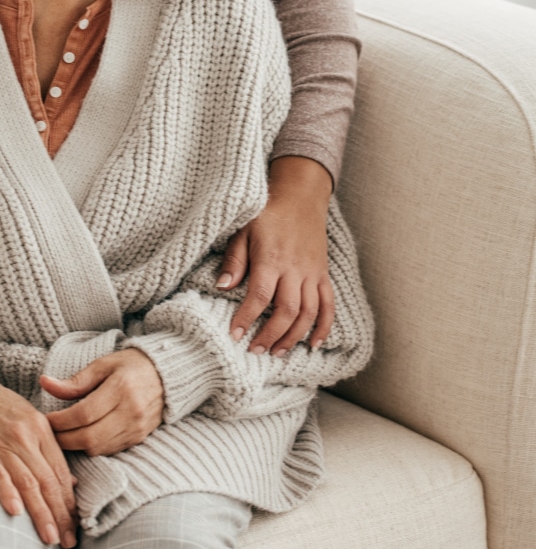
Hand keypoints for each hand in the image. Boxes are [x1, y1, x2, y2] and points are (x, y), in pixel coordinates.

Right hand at [0, 380, 76, 548]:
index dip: (69, 501)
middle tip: (68, 539)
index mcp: (40, 428)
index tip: (76, 524)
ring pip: (27, 483)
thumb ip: (48, 449)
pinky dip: (7, 493)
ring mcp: (2, 444)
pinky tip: (15, 512)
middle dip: (60, 514)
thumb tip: (70, 482)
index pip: (60, 471)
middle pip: (47, 481)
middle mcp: (25, 436)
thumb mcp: (28, 419)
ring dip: (40, 513)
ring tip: (50, 536)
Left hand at [41, 349, 162, 456]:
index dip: (61, 421)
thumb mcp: (102, 364)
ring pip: (99, 448)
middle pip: (90, 437)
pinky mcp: (139, 438)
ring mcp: (137, 428)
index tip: (45, 419)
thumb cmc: (131, 365)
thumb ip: (75, 380)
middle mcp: (131, 412)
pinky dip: (92, 448)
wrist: (167, 375)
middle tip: (49, 433)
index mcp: (121, 388)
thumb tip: (45, 383)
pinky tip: (82, 439)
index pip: (84, 413)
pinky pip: (110, 451)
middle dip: (64, 439)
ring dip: (76, 446)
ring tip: (62, 436)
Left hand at [217, 156, 334, 356]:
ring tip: (276, 352)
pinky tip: (312, 344)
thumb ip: (234, 260)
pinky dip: (323, 327)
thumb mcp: (243, 230)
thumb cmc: (266, 213)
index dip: (247, 318)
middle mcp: (295, 269)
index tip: (235, 336)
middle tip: (255, 351)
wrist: (300, 196)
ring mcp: (312, 273)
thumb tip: (221, 287)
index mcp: (271, 258)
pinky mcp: (323, 275)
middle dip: (271, 335)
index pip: (260, 295)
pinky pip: (328, 305)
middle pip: (287, 310)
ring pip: (308, 313)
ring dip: (293, 337)